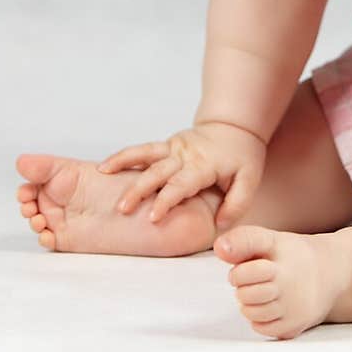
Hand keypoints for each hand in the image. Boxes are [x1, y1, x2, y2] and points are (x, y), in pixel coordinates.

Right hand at [96, 120, 266, 229]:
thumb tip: (219, 224)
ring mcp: (174, 147)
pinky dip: (124, 156)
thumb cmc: (243, 156)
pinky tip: (104, 167)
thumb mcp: (250, 179)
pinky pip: (143, 150)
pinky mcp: (166, 145)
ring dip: (123, 162)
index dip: (168, 200)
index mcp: (204, 165)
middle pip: (158, 170)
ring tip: (102, 172)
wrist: (235, 127)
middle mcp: (185, 154)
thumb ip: (237, 203)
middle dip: (139, 188)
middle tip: (121, 208)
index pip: (182, 183)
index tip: (153, 217)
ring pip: (145, 153)